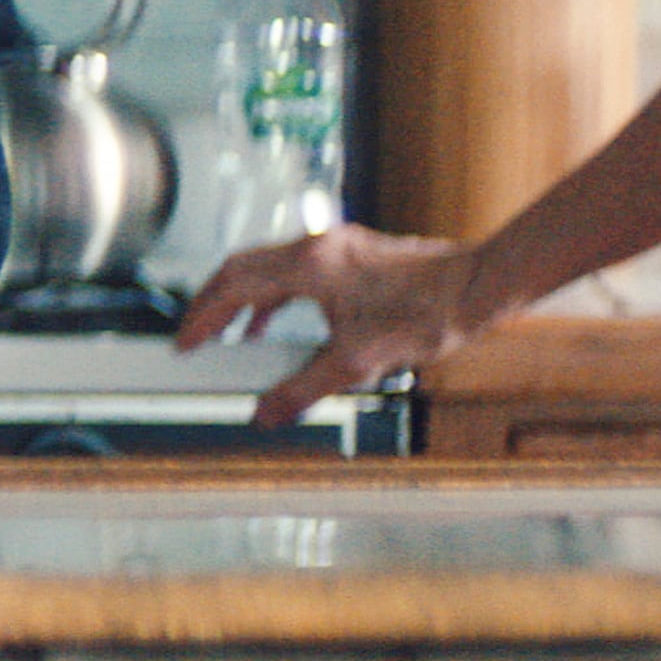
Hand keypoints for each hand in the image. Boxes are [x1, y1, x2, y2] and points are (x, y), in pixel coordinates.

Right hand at [173, 224, 491, 427]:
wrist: (475, 288)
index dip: (202, 316)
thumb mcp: (355, 364)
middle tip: (197, 337)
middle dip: (214, 305)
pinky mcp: (355, 256)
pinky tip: (283, 325)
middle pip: (244, 268)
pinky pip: (297, 272)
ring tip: (233, 336)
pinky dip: (277, 297)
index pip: (233, 283)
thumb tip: (266, 413)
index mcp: (308, 265)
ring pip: (270, 268)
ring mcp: (338, 247)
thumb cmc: (426, 313)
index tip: (184, 342)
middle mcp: (319, 247)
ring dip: (245, 301)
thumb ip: (302, 389)